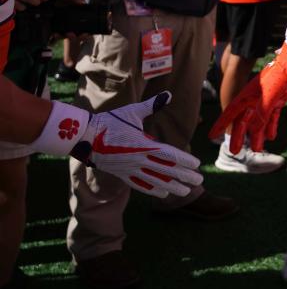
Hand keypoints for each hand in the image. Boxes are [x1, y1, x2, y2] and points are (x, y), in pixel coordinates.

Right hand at [70, 92, 203, 198]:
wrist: (84, 137)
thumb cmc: (110, 122)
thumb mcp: (131, 112)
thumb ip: (151, 105)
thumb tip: (168, 94)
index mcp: (143, 145)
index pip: (169, 155)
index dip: (184, 160)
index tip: (197, 164)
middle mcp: (138, 160)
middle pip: (166, 170)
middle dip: (184, 176)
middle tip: (200, 180)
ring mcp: (130, 169)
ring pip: (155, 181)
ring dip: (171, 186)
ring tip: (185, 192)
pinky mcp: (122, 174)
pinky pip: (140, 184)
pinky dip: (152, 189)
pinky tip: (164, 193)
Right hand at [209, 44, 286, 152]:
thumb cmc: (282, 74)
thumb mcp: (270, 96)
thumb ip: (262, 113)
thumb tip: (253, 130)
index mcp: (248, 95)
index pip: (231, 112)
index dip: (221, 124)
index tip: (212, 136)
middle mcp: (255, 98)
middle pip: (245, 120)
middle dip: (239, 136)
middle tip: (235, 152)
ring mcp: (268, 98)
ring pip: (260, 120)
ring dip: (257, 135)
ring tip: (257, 150)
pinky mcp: (280, 98)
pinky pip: (273, 115)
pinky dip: (271, 126)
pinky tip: (271, 137)